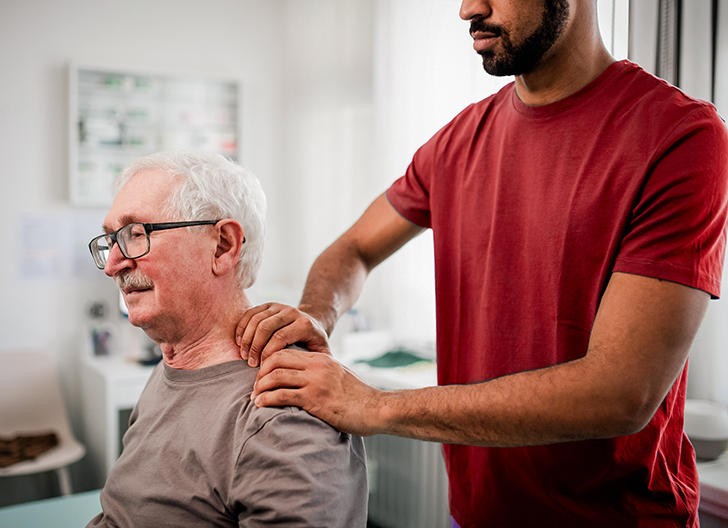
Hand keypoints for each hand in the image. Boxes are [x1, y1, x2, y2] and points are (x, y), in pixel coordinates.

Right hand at [236, 303, 329, 366]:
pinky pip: (250, 313)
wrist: (314, 323)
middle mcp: (292, 312)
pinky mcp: (269, 305)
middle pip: (265, 328)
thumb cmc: (315, 344)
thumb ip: (317, 364)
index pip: (280, 337)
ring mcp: (280, 306)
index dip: (267, 353)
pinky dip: (242, 328)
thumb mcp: (322, 353)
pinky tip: (239, 342)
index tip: (262, 367)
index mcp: (304, 324)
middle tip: (250, 363)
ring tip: (244, 355)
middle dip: (254, 347)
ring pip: (256, 320)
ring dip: (246, 339)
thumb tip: (307, 381)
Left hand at [251, 349, 382, 436]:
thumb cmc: (358, 396)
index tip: (262, 375)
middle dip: (260, 373)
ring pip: (276, 377)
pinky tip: (261, 405)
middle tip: (255, 387)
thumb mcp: (339, 375)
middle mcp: (316, 366)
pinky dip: (267, 400)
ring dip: (260, 388)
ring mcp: (315, 382)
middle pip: (276, 360)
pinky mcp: (314, 399)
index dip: (268, 362)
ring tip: (255, 398)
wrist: (376, 408)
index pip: (285, 352)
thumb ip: (322, 372)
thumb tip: (304, 377)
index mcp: (321, 359)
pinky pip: (282, 396)